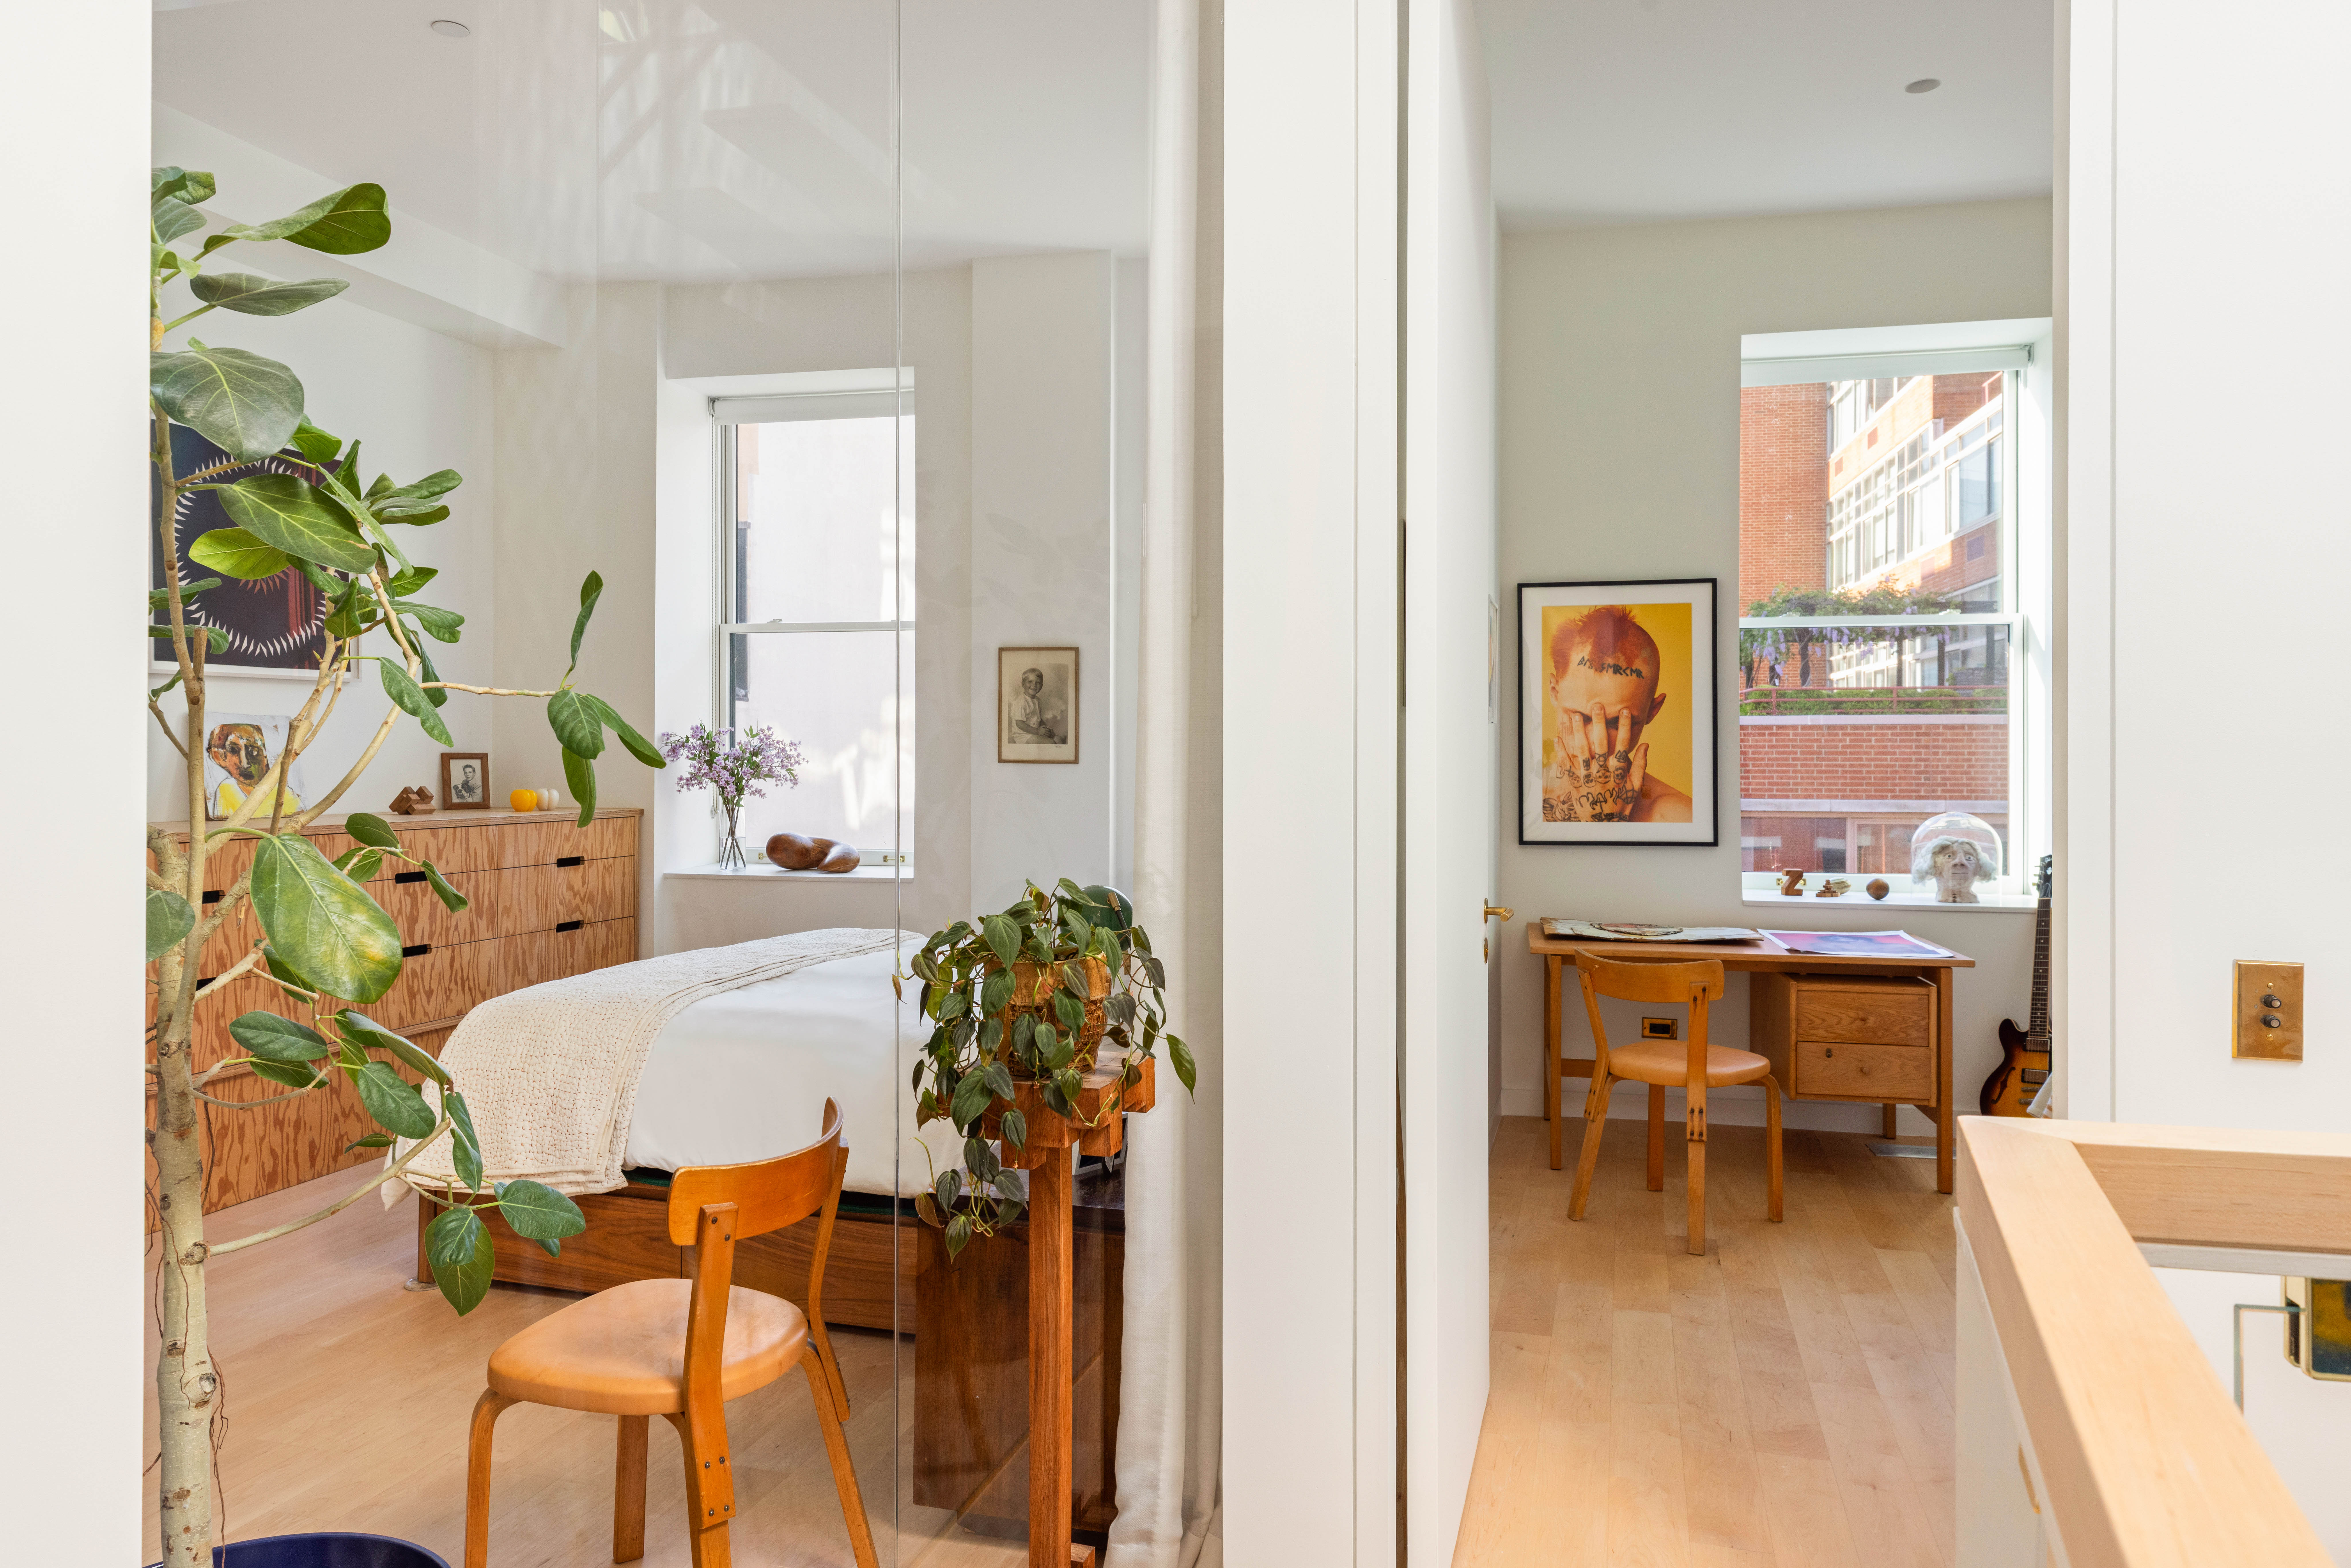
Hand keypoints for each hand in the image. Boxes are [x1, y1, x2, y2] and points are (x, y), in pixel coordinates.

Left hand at [1547, 706, 1647, 821]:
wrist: (1603, 823)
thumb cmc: (1620, 802)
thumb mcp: (1634, 787)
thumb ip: (1640, 766)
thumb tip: (1646, 744)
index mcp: (1618, 773)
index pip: (1622, 746)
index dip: (1624, 728)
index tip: (1625, 711)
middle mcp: (1601, 773)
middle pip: (1600, 745)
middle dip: (1598, 724)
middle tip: (1597, 706)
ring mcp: (1586, 777)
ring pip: (1581, 752)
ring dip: (1577, 732)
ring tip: (1573, 715)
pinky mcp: (1574, 782)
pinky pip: (1566, 764)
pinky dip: (1561, 751)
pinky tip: (1557, 737)